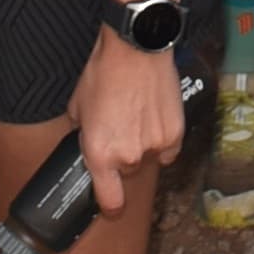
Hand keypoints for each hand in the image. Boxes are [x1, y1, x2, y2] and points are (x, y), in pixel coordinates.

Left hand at [70, 31, 186, 216]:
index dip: (110, 205)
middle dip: (123, 155)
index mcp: (99, 154)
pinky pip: (169, 148)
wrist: (136, 48)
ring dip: (144, 144)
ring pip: (149, 158)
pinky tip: (155, 116)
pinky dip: (163, 137)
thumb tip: (88, 141)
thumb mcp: (77, 108)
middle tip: (120, 128)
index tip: (111, 205)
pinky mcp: (175, 132)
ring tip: (138, 115)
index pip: (110, 200)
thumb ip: (83, 133)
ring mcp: (155, 145)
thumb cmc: (103, 73)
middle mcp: (129, 156)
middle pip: (128, 171)